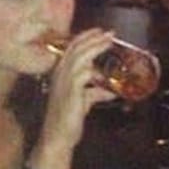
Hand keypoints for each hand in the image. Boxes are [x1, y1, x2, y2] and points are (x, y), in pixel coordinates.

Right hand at [30, 29, 117, 168]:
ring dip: (95, 47)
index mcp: (60, 73)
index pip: (71, 48)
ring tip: (108, 41)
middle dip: (93, 37)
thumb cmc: (68, 119)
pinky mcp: (71, 92)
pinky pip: (84, 74)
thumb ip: (95, 93)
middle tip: (108, 32)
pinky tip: (106, 73)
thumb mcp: (83, 101)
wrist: (57, 138)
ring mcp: (64, 82)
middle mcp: (59, 74)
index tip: (99, 31)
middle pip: (76, 48)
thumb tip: (112, 91)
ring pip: (79, 57)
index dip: (85, 37)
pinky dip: (97, 71)